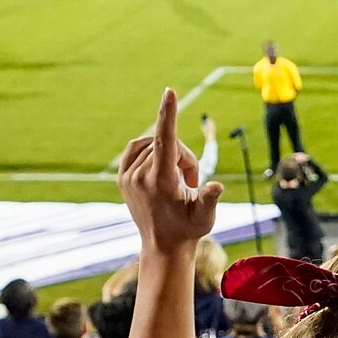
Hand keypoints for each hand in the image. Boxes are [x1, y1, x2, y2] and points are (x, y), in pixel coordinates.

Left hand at [118, 88, 221, 255]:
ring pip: (154, 144)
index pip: (165, 140)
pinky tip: (161, 166)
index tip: (169, 91)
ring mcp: (127, 176)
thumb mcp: (205, 217)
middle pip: (168, 144)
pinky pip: (137, 147)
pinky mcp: (121, 177)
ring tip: (177, 180)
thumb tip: (216, 186)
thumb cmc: (190, 230)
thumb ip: (210, 199)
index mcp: (160, 182)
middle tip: (190, 181)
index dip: (168, 114)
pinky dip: (152, 150)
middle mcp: (139, 176)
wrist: (163, 245)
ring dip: (170, 155)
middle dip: (184, 156)